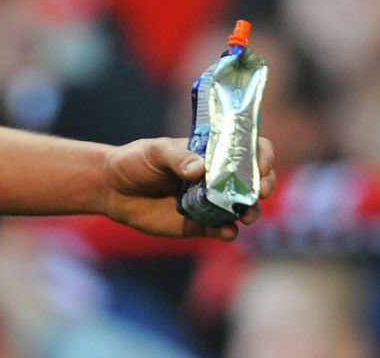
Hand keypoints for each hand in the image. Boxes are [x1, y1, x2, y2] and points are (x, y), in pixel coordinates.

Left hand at [97, 136, 276, 240]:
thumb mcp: (154, 152)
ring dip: (251, 211)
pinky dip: (229, 232)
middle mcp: (216, 177)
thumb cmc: (135, 161)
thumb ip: (177, 157)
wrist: (113, 190)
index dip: (261, 154)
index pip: (247, 148)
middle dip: (265, 185)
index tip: (262, 163)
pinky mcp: (199, 224)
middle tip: (263, 191)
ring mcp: (211, 202)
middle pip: (253, 180)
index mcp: (210, 152)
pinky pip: (222, 230)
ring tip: (247, 215)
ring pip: (243, 208)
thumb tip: (199, 169)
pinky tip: (226, 231)